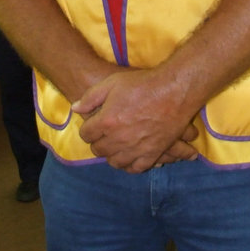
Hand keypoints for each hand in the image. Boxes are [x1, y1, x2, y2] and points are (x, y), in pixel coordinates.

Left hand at [72, 68, 198, 173]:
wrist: (174, 91)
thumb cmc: (142, 84)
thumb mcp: (112, 83)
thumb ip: (91, 97)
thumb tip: (75, 109)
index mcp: (106, 121)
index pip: (86, 134)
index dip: (88, 129)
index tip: (93, 124)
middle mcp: (118, 139)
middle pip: (98, 150)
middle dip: (98, 142)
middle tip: (104, 134)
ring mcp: (136, 149)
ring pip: (115, 162)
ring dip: (112, 154)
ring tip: (115, 145)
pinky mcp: (152, 154)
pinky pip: (135, 168)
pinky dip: (129, 165)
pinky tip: (129, 157)